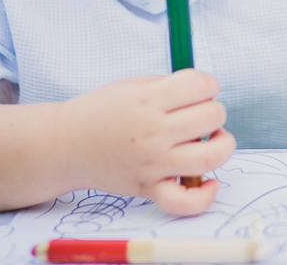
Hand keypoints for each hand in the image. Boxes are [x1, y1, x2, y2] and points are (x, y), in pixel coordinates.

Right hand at [56, 70, 235, 215]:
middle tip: (200, 115)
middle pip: (211, 117)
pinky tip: (209, 182)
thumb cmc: (98, 111)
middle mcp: (153, 131)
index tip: (201, 90)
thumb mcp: (131, 85)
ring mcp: (152, 163)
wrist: (64, 144)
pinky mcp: (148, 188)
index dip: (209, 84)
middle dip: (214, 111)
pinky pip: (184, 201)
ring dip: (222, 145)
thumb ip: (166, 86)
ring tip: (213, 141)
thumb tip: (203, 92)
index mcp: (147, 100)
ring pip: (209, 157)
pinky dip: (204, 196)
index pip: (201, 85)